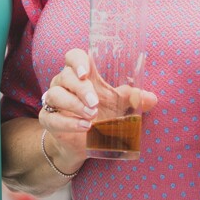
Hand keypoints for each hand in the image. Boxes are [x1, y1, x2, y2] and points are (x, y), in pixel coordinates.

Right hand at [39, 48, 157, 172]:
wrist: (84, 143)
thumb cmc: (102, 116)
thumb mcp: (119, 106)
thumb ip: (133, 99)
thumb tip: (152, 98)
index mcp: (82, 75)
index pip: (73, 56)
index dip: (76, 61)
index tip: (86, 73)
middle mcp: (65, 84)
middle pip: (65, 75)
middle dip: (81, 89)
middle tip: (95, 104)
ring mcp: (54, 101)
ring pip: (55, 95)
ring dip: (74, 105)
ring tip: (92, 117)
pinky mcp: (48, 119)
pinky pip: (51, 117)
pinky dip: (68, 122)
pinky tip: (84, 127)